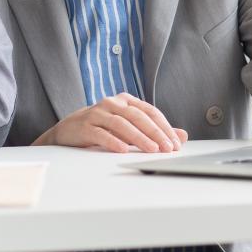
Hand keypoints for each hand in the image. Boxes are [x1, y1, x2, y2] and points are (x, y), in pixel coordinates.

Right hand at [33, 92, 187, 152]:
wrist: (69, 129)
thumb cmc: (103, 128)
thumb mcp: (130, 127)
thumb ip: (154, 131)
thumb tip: (182, 136)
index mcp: (126, 100)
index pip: (150, 111)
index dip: (164, 126)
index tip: (175, 143)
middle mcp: (113, 102)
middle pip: (138, 116)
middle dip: (155, 132)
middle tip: (167, 148)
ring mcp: (98, 112)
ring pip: (122, 123)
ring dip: (139, 138)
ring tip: (151, 150)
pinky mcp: (85, 125)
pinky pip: (102, 133)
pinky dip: (114, 141)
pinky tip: (123, 151)